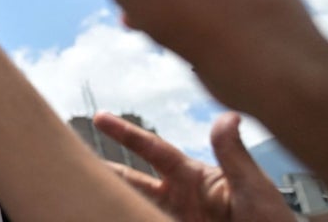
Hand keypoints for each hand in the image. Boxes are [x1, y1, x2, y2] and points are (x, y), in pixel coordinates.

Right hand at [93, 111, 293, 221]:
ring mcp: (173, 218)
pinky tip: (107, 213)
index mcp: (194, 178)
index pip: (152, 150)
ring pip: (132, 205)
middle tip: (74, 158)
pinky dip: (123, 216)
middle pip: (131, 180)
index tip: (100, 118)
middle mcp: (179, 198)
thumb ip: (233, 155)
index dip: (126, 133)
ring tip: (85, 196)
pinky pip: (141, 220)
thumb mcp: (254, 189)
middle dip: (104, 169)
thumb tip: (228, 115)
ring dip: (112, 200)